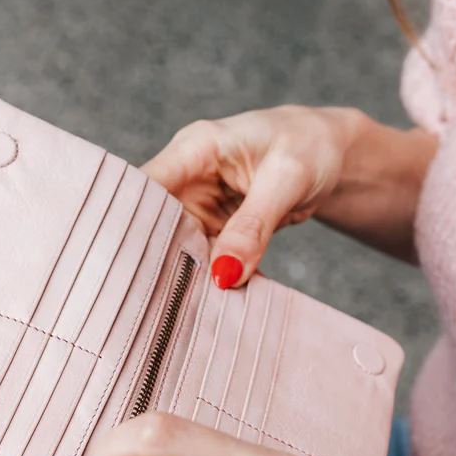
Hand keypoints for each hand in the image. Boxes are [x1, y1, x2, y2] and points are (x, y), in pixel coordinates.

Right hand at [142, 106, 364, 286]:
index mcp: (195, 149)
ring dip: (181, 275)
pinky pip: (201, 258)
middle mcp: (187, 178)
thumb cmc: (309, 146)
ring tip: (184, 308)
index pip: (145, 186)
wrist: (330, 154)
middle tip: (153, 303)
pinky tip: (211, 304)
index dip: (129, 221)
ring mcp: (198, 205)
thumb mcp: (288, 180)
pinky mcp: (213, 228)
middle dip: (153, 259)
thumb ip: (254, 226)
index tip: (125, 263)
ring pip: (174, 247)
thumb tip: (225, 273)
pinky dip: (208, 278)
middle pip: (153, 223)